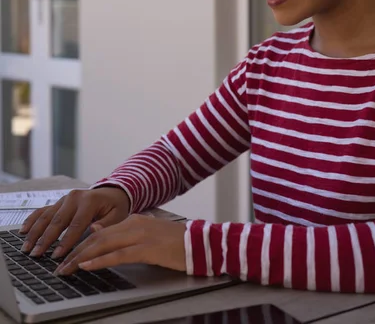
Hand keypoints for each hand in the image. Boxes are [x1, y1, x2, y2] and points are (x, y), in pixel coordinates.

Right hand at [19, 187, 129, 258]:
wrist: (112, 192)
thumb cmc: (115, 207)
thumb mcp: (118, 216)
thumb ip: (107, 224)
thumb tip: (93, 230)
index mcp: (89, 201)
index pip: (75, 224)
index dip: (65, 241)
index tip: (56, 255)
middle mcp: (74, 198)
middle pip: (57, 221)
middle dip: (45, 239)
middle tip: (36, 255)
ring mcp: (65, 198)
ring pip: (47, 216)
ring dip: (35, 232)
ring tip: (26, 247)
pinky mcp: (59, 202)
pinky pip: (43, 210)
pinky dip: (32, 220)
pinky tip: (23, 230)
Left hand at [53, 215, 186, 275]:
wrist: (199, 243)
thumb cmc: (175, 242)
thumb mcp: (147, 232)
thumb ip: (123, 231)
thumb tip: (96, 230)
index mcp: (134, 220)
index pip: (100, 232)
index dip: (81, 244)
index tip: (67, 256)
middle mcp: (134, 224)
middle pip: (97, 237)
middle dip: (76, 251)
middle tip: (60, 266)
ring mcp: (140, 235)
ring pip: (103, 245)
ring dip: (81, 258)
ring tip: (66, 269)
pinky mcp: (146, 248)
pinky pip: (117, 254)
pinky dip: (99, 260)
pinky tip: (87, 266)